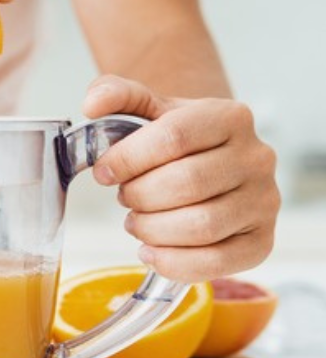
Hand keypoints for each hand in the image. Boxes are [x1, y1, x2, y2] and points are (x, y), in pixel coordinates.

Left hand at [83, 75, 279, 281]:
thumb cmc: (175, 138)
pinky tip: (151, 250)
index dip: (128, 159)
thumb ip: (116, 94)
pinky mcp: (261, 241)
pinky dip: (173, 262)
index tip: (103, 172)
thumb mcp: (147, 108)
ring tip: (137, 221)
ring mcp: (263, 201)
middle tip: (124, 198)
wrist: (211, 159)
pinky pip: (216, 263)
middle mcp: (256, 158)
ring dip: (152, 229)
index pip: (174, 137)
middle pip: (186, 184)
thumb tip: (92, 104)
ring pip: (201, 226)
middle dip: (139, 196)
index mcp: (230, 117)